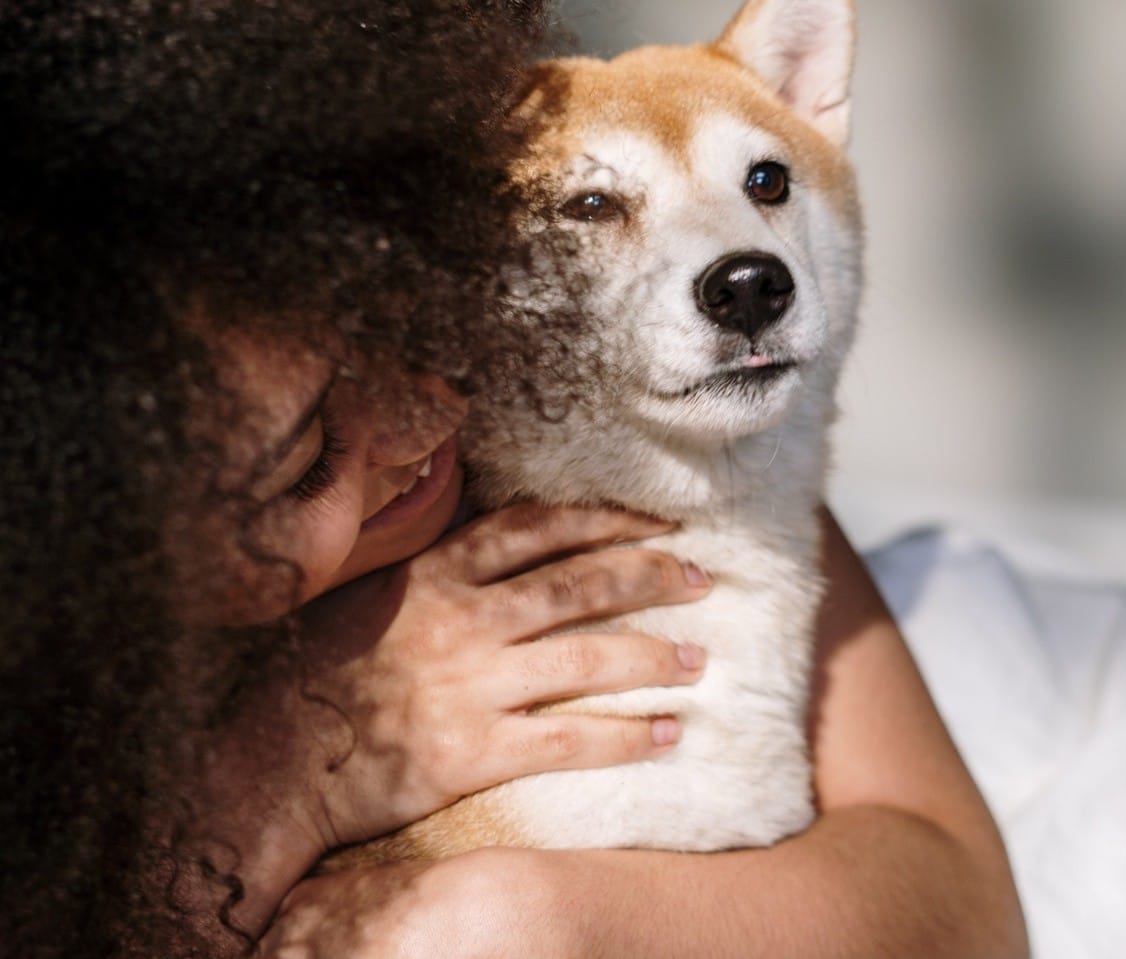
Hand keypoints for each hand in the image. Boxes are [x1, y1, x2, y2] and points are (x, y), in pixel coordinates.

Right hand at [194, 505, 709, 938]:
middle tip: (700, 580)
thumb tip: (501, 542)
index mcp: (439, 572)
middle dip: (650, 576)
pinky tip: (667, 733)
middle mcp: (464, 618)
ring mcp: (471, 684)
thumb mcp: (372, 592)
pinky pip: (569, 738)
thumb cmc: (318, 670)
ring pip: (586, 657)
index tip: (658, 525)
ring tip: (697, 659)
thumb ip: (438, 567)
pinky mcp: (473, 751)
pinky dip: (626, 735)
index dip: (608, 522)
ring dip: (652, 655)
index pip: (540, 528)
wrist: (270, 758)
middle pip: (580, 584)